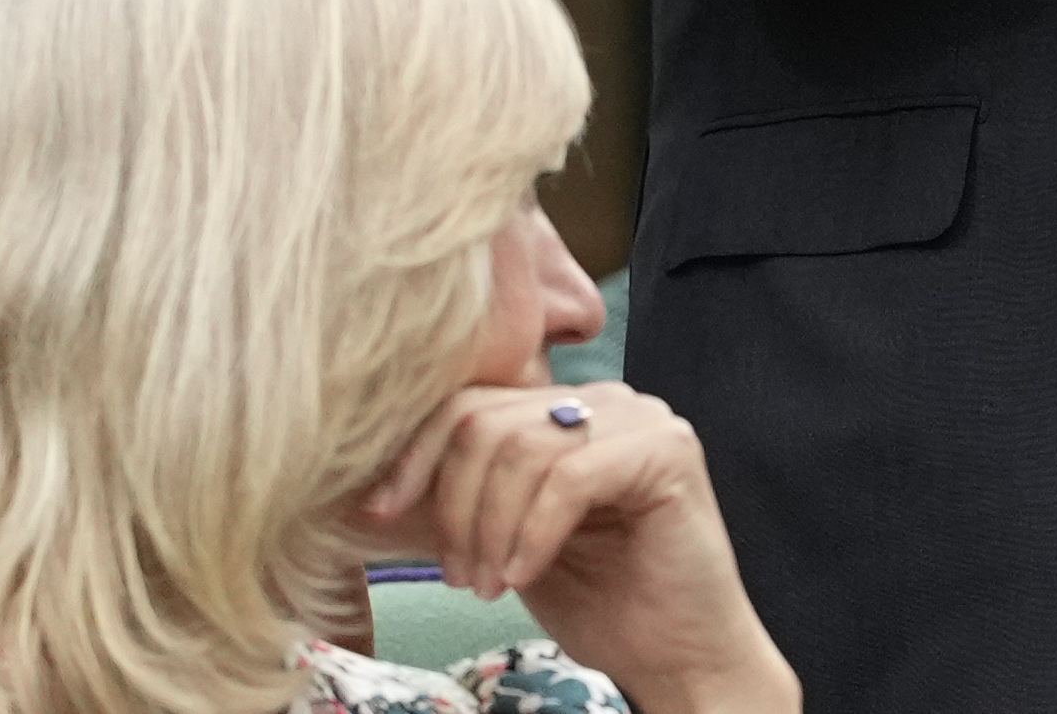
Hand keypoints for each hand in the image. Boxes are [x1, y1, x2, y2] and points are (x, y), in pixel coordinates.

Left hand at [358, 382, 800, 713]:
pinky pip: (568, 478)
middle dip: (454, 505)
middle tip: (459, 577)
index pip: (468, 403)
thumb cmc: (602, 604)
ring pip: (522, 448)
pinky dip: (532, 533)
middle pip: (486, 421)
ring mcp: (642, 418)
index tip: (378, 513)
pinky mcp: (668, 451)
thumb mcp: (511, 540)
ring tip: (490, 586)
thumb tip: (375, 486)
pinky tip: (524, 576)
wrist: (680, 657)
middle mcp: (606, 400)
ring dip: (489, 527)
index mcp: (567, 411)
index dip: (415, 455)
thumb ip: (472, 497)